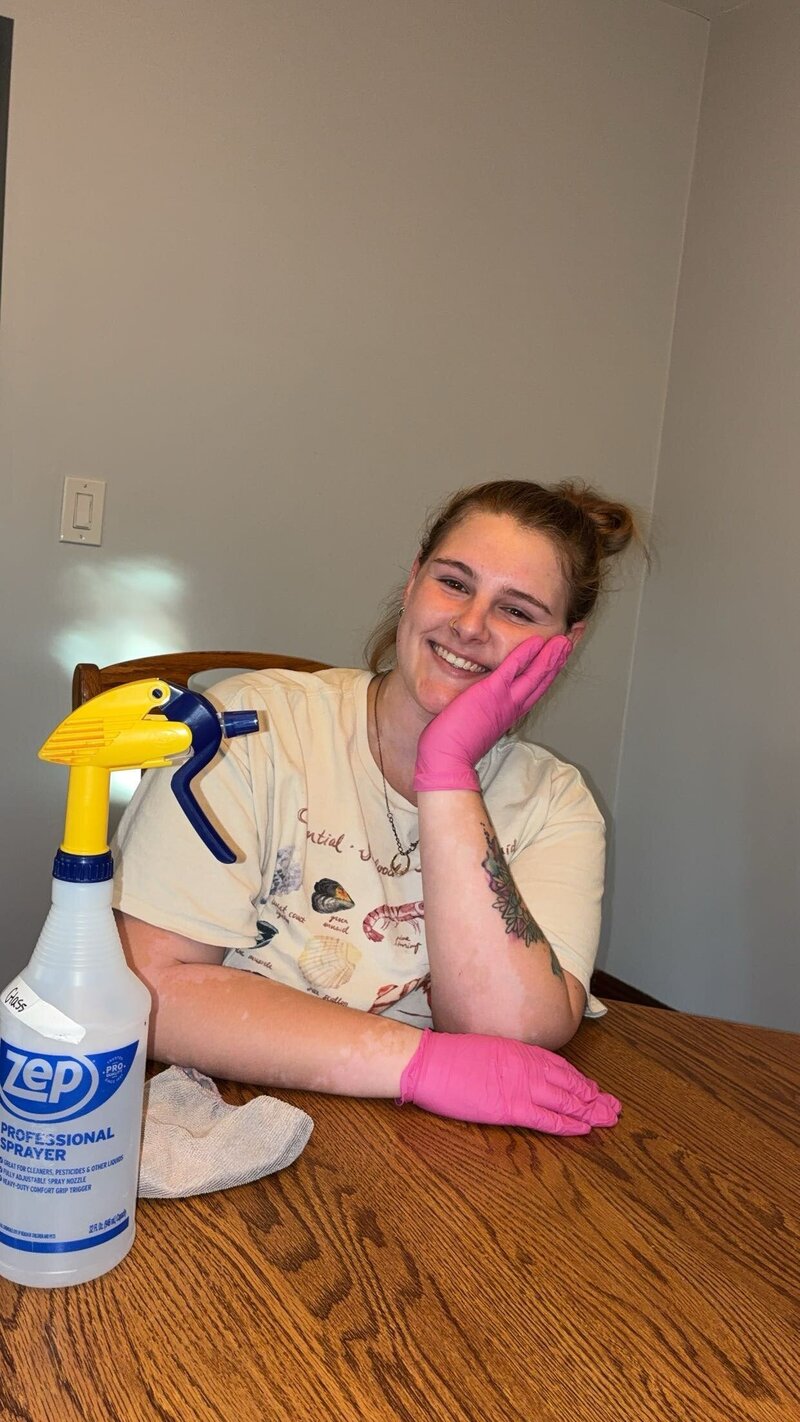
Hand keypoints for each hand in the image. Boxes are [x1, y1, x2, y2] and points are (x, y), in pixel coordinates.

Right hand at [398, 1029, 620, 1135]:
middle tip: (613, 1106)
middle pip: (568, 1082)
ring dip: (588, 1110)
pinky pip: (546, 1117)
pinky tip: (583, 1129)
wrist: (429, 1061)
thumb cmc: (447, 1058)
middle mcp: (525, 1065)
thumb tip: (512, 1070)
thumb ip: (504, 1060)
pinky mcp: (510, 1107)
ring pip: (564, 1099)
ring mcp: (519, 1086)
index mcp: (518, 1050)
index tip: (593, 1087)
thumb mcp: (483, 1050)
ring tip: (607, 1117)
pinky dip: (567, 1123)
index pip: (558, 1065)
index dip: (578, 1078)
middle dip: (592, 1096)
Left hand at [413, 634, 571, 792]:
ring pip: (535, 675)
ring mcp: (505, 700)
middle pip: (542, 681)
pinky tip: (537, 641)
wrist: (447, 760)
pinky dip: (525, 654)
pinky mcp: (491, 693)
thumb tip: (481, 705)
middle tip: (569, 645)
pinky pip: (512, 669)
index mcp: (510, 713)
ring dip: (551, 656)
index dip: (547, 674)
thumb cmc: (455, 746)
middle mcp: (513, 707)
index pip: (534, 690)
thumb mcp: (477, 725)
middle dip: (557, 662)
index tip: (557, 660)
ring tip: (564, 641)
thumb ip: (485, 712)